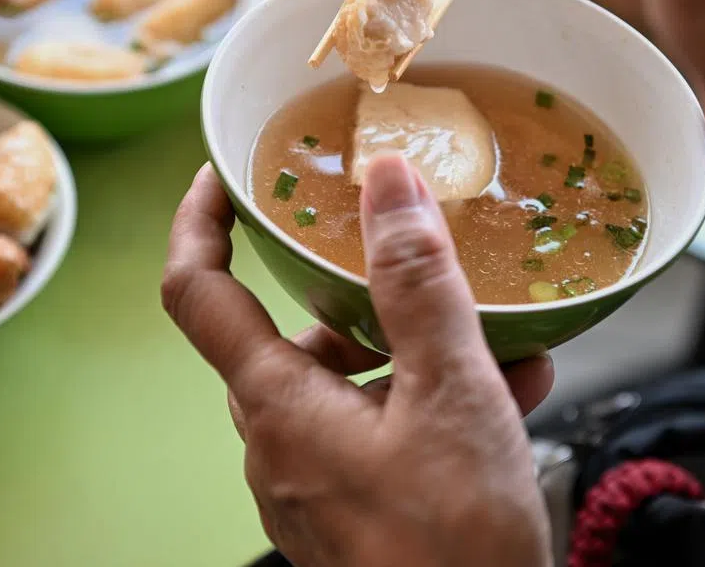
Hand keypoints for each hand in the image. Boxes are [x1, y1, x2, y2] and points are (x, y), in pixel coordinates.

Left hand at [163, 154, 554, 566]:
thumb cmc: (454, 549)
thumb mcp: (450, 396)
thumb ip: (416, 285)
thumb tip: (385, 184)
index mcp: (278, 407)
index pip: (197, 292)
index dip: (200, 222)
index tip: (221, 175)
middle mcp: (278, 447)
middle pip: (290, 337)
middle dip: (353, 293)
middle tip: (404, 258)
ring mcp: (312, 485)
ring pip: (347, 386)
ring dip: (415, 353)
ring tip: (501, 341)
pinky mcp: (350, 513)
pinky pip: (374, 432)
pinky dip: (426, 404)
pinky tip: (507, 396)